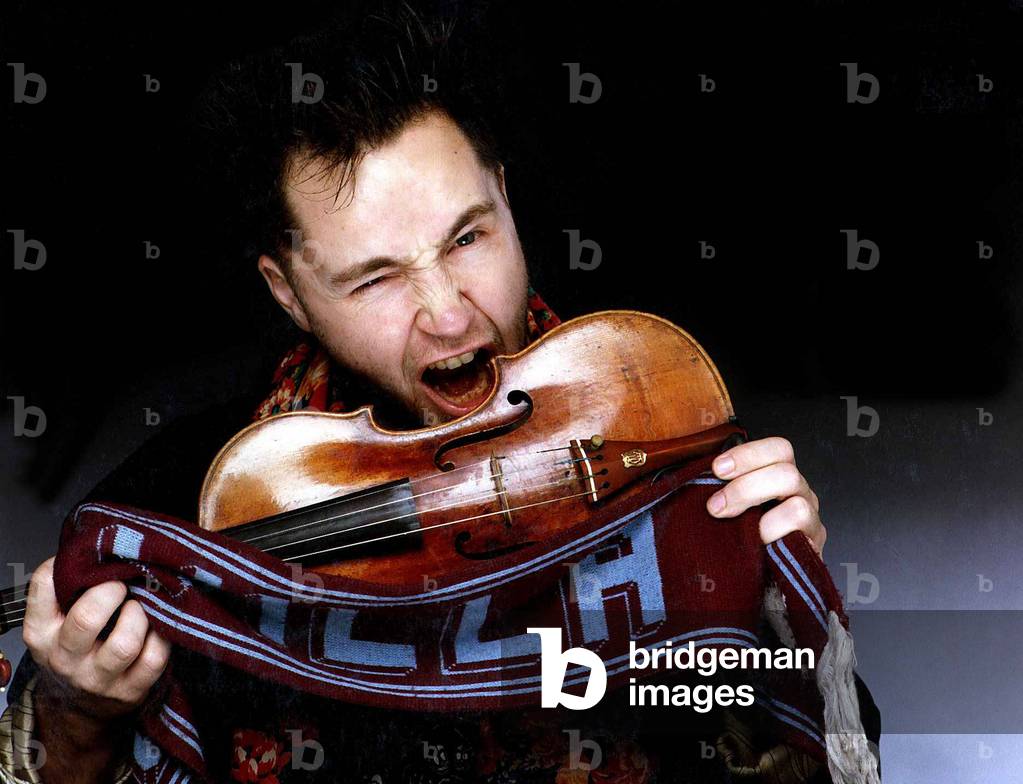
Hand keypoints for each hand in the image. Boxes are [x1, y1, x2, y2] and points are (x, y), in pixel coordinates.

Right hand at [23, 557, 170, 722]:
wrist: (78, 705)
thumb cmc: (75, 648)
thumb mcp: (56, 621)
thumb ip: (69, 589)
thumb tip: (101, 547)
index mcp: (42, 632)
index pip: (44, 588)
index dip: (67, 565)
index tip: (89, 560)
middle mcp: (65, 657)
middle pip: (88, 618)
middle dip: (112, 591)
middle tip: (122, 584)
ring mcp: (98, 678)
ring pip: (125, 643)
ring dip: (139, 615)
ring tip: (139, 606)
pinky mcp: (130, 690)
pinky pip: (154, 659)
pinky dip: (162, 637)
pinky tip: (158, 627)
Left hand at [707, 437, 826, 554]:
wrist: (759, 579)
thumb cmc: (742, 537)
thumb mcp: (732, 506)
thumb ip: (723, 488)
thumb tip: (696, 477)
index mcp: (780, 476)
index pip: (779, 449)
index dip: (748, 454)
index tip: (717, 468)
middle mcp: (799, 493)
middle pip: (787, 472)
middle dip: (745, 487)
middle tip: (716, 506)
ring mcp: (810, 519)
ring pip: (797, 504)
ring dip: (759, 516)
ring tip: (735, 529)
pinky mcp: (813, 545)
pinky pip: (798, 532)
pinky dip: (772, 535)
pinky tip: (756, 544)